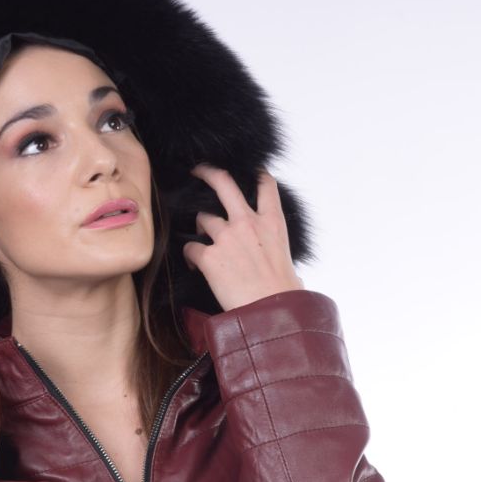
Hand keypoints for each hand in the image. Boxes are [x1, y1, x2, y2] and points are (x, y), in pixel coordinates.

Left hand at [181, 164, 303, 311]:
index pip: (265, 185)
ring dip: (201, 226)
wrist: (272, 312)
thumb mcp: (290, 263)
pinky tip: (195, 265)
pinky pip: (190, 247)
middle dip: (208, 172)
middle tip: (198, 170)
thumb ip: (279, 256)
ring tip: (202, 241)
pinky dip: (190, 255)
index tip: (249, 171)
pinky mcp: (209, 256)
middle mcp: (247, 223)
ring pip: (203, 218)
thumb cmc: (285, 295)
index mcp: (272, 223)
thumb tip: (287, 271)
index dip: (256, 174)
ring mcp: (226, 237)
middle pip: (224, 184)